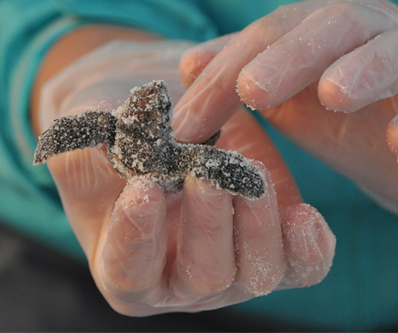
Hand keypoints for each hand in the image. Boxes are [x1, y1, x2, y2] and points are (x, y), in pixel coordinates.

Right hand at [35, 39, 335, 314]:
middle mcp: (181, 280)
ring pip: (253, 274)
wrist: (168, 117)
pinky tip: (304, 215)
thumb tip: (114, 136)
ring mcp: (233, 270)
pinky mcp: (277, 247)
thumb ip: (89, 140)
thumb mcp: (90, 131)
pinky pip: (301, 268)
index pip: (130, 268)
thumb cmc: (120, 131)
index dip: (136, 233)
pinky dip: (308, 247)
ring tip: (252, 174)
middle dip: (207, 225)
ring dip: (257, 226)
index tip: (143, 188)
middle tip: (207, 173)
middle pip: (202, 276)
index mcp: (125, 265)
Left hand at [173, 0, 397, 224]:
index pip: (268, 36)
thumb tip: (184, 67)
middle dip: (290, 56)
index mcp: (325, 23)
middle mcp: (374, 30)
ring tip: (332, 94)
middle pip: (331, 27)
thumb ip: (239, 77)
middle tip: (253, 88)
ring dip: (365, 69)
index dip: (224, 77)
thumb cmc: (348, 115)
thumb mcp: (287, 95)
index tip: (185, 123)